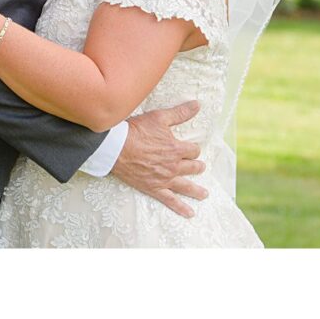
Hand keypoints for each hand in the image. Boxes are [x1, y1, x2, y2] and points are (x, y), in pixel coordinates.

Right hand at [110, 101, 207, 217]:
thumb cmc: (136, 131)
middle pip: (192, 167)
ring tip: (204, 194)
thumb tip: (197, 105)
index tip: (189, 148)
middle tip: (199, 167)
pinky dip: (181, 208)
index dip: (192, 149)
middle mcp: (174, 166)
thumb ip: (180, 113)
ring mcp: (165, 179)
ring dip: (197, 190)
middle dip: (196, 166)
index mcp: (176, 149)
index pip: (193, 150)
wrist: (116, 148)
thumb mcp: (159, 117)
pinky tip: (190, 213)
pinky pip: (171, 201)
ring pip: (186, 186)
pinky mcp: (154, 188)